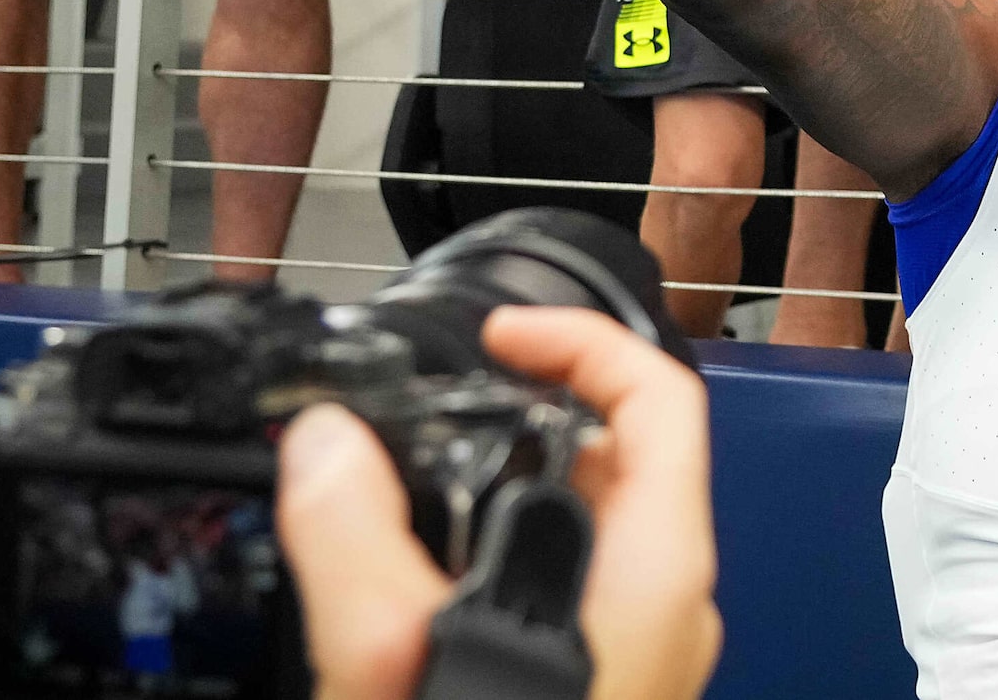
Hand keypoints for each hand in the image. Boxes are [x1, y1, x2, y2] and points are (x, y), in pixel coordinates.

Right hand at [275, 305, 720, 699]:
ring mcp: (645, 650)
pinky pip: (571, 587)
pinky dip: (505, 556)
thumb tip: (326, 443)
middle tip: (446, 409)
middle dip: (527, 417)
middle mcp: (671, 605)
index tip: (502, 332)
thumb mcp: (394, 654)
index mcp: (659, 568)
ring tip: (423, 485)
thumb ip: (355, 536)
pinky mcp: (608, 682)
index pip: (660, 396)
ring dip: (509, 490)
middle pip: (623, 456)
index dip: (581, 340)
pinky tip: (432, 580)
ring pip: (590, 527)